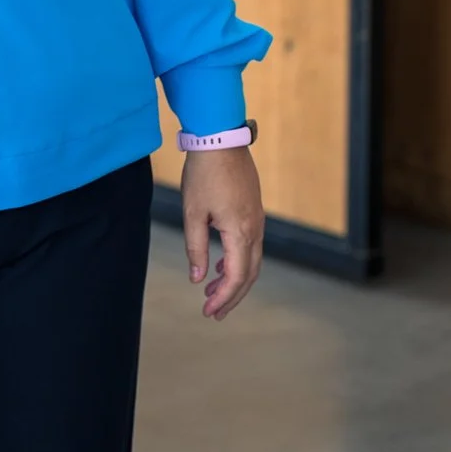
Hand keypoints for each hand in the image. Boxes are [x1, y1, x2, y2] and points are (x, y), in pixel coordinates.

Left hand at [179, 146, 263, 320]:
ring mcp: (257, 218)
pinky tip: (221, 264)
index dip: (223, 298)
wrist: (221, 138)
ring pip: (252, 260)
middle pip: (249, 273)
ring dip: (235, 279)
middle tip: (213, 312)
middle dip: (232, 296)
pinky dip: (238, 261)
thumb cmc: (204, 174)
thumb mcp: (193, 214)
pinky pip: (251, 244)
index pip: (236, 276)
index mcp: (241, 231)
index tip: (207, 311)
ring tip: (213, 293)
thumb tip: (198, 278)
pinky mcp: (254, 209)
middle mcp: (255, 228)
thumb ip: (196, 249)